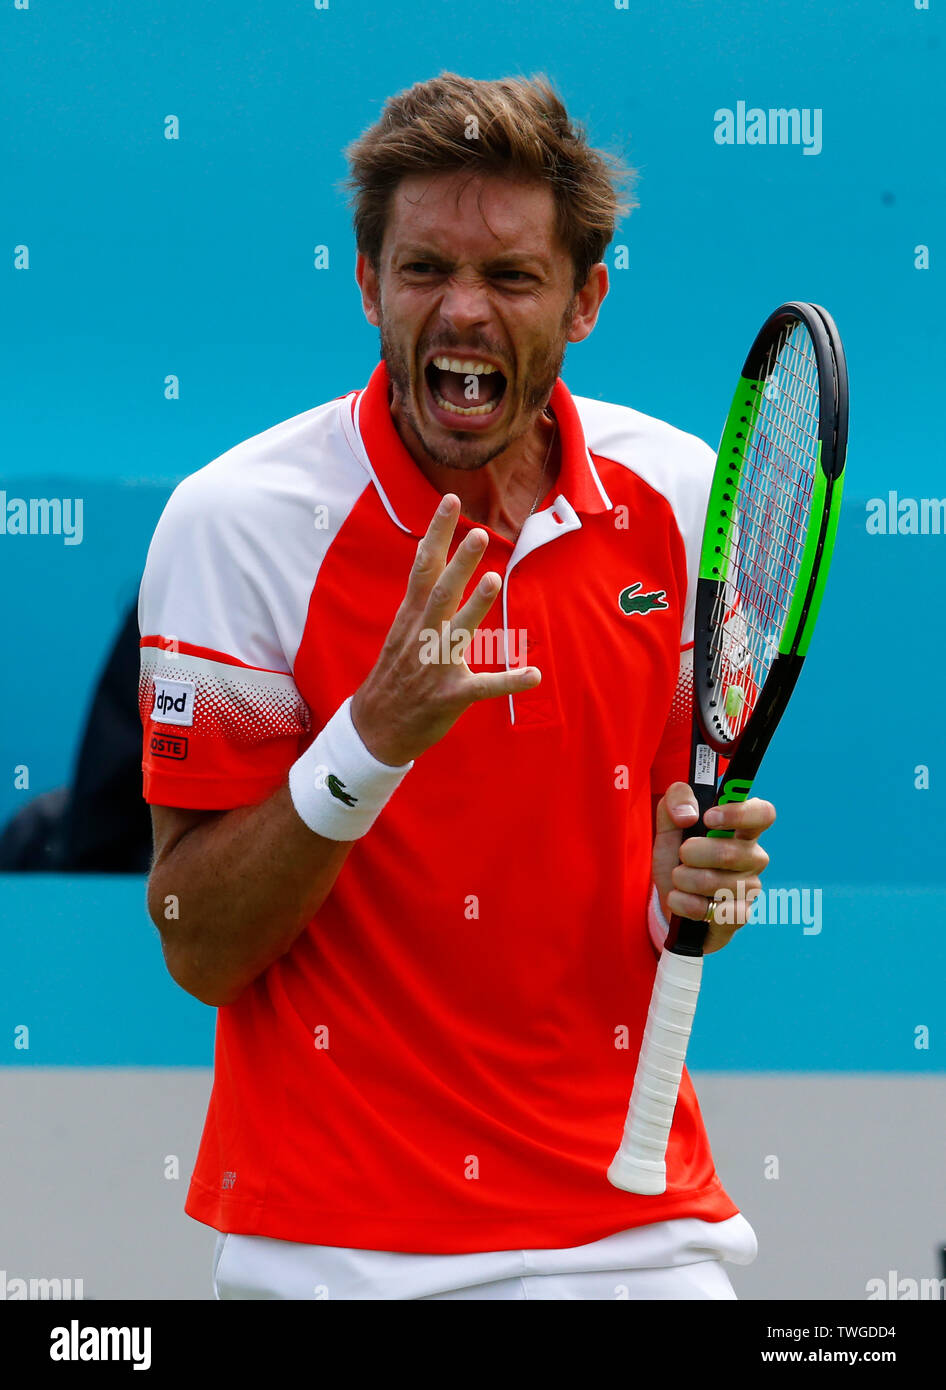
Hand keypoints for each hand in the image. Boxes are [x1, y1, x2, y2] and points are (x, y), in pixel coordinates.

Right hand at [350, 494, 540, 764]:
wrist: (375, 727)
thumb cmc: (395, 675)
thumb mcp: (402, 631)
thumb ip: (421, 597)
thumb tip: (435, 553)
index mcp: (411, 617)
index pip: (424, 565)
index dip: (438, 532)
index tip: (451, 500)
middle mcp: (422, 635)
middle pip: (440, 591)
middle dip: (458, 562)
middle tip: (478, 533)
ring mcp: (435, 666)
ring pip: (457, 630)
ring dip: (475, 605)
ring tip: (492, 579)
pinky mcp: (449, 696)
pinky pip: (483, 687)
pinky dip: (508, 681)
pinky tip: (533, 674)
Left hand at [652, 782, 775, 953]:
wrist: (669, 898)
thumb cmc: (678, 856)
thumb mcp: (668, 823)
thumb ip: (675, 800)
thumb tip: (689, 813)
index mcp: (742, 829)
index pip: (763, 814)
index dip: (738, 814)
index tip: (708, 818)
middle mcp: (753, 857)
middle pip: (732, 853)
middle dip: (694, 854)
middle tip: (682, 854)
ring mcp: (750, 888)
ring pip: (719, 883)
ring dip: (685, 880)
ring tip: (678, 879)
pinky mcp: (741, 915)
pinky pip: (717, 912)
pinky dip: (687, 905)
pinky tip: (680, 901)